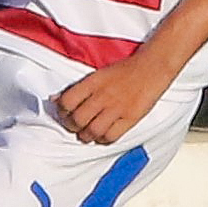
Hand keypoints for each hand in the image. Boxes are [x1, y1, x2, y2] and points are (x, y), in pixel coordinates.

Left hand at [54, 52, 176, 144]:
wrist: (152, 67)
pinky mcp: (130, 118)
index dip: (62, 112)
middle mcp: (103, 95)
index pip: (67, 102)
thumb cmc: (125, 70)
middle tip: (75, 126)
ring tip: (87, 133)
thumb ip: (78, 88)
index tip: (65, 114)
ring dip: (86, 135)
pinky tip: (103, 135)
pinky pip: (111, 136)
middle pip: (77, 120)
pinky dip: (103, 139)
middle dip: (72, 126)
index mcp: (92, 82)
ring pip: (92, 131)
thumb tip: (56, 99)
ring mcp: (117, 108)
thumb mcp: (97, 74)